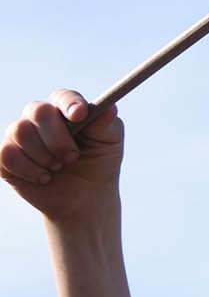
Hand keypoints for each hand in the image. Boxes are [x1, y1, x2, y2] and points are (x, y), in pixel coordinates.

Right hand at [2, 91, 122, 221]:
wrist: (84, 199)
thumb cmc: (98, 164)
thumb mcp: (109, 144)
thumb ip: (107, 125)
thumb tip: (110, 108)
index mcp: (65, 110)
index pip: (63, 97)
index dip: (69, 104)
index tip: (79, 116)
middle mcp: (39, 118)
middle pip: (38, 110)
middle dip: (57, 138)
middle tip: (72, 157)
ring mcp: (19, 135)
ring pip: (20, 132)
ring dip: (44, 156)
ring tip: (58, 168)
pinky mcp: (5, 155)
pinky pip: (7, 154)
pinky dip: (29, 170)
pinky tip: (44, 178)